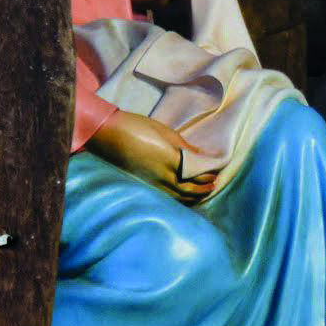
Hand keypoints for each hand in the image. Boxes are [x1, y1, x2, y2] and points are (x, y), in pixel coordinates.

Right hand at [88, 107, 204, 193]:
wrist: (108, 134)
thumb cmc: (136, 126)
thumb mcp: (164, 131)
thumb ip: (184, 145)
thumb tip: (200, 154)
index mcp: (171, 159)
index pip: (198, 172)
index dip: (209, 173)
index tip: (217, 170)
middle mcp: (164, 175)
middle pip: (191, 188)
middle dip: (205, 187)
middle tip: (214, 184)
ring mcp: (153, 183)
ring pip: (179, 196)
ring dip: (195, 196)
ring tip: (204, 192)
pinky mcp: (144, 185)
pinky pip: (167, 197)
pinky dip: (180, 199)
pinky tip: (184, 197)